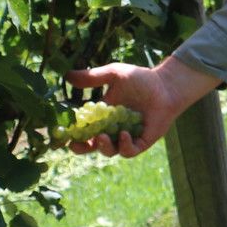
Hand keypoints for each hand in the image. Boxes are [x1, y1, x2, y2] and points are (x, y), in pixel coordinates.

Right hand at [65, 56, 220, 158]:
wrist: (166, 86)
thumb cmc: (141, 79)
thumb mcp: (114, 75)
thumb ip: (92, 77)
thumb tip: (67, 76)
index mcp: (102, 116)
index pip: (82, 129)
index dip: (71, 134)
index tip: (61, 133)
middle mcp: (112, 130)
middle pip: (92, 146)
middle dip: (82, 148)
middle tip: (74, 146)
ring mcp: (126, 138)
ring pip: (109, 151)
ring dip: (103, 146)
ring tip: (102, 136)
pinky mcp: (141, 143)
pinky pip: (129, 151)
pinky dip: (124, 146)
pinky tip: (123, 135)